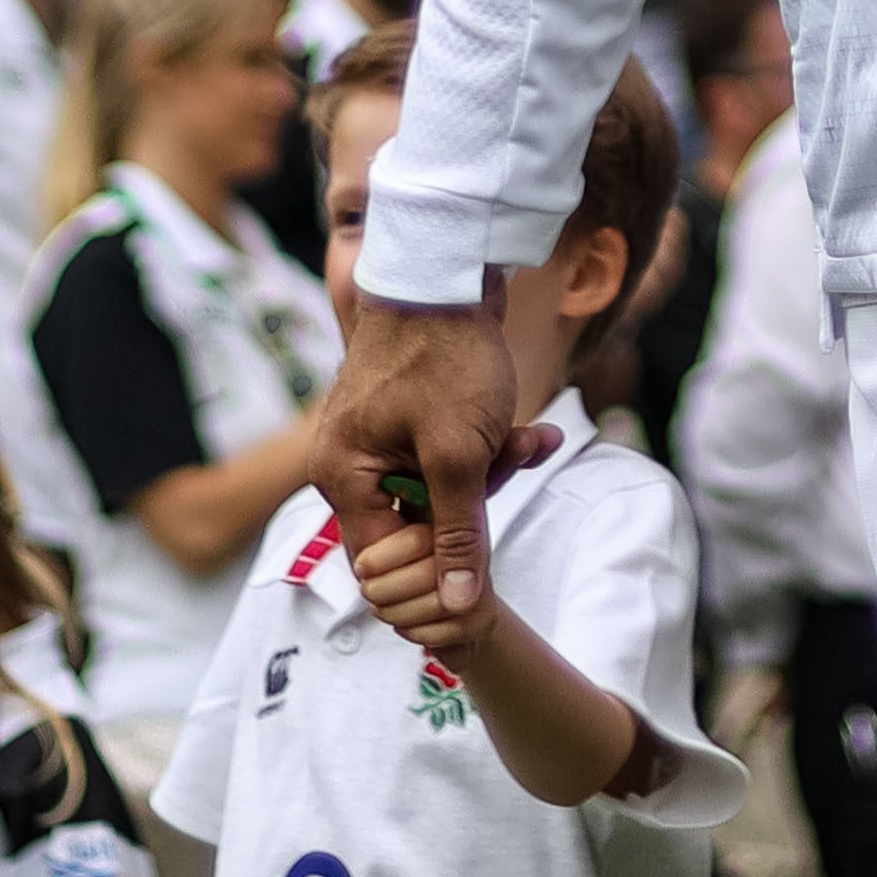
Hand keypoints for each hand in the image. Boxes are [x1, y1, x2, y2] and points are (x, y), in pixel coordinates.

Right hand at [309, 297, 559, 628]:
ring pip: (442, 492)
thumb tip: (456, 607)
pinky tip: (531, 431)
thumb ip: (457, 533)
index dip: (434, 570)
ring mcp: (378, 440)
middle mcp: (350, 463)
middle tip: (515, 459)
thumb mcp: (458, 454)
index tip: (482, 558)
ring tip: (533, 436)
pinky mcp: (408, 421)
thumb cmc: (445, 356)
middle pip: (416, 527)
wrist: (450, 269)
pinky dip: (490, 449)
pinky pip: (449, 460)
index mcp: (343, 476)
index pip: (381, 563)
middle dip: (478, 504)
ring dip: (494, 471)